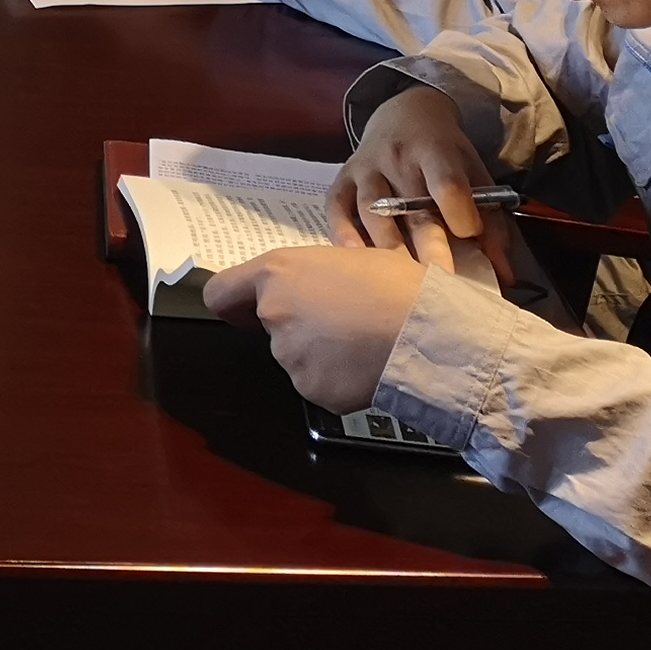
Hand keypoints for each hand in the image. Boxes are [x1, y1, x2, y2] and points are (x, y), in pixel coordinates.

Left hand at [202, 246, 432, 414]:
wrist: (429, 333)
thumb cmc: (396, 284)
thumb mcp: (350, 259)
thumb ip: (315, 275)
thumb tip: (314, 288)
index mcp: (277, 274)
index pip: (221, 294)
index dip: (234, 303)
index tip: (248, 310)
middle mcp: (273, 314)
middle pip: (270, 325)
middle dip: (298, 326)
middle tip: (342, 322)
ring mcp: (290, 356)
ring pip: (296, 357)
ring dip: (319, 354)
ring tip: (362, 344)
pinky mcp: (311, 390)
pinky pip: (318, 384)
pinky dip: (336, 380)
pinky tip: (365, 368)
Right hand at [330, 82, 515, 279]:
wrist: (404, 115)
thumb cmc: (444, 154)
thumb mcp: (474, 174)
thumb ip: (490, 222)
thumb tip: (504, 275)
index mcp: (435, 150)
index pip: (446, 183)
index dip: (458, 213)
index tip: (468, 237)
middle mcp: (396, 157)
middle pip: (410, 204)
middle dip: (425, 244)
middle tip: (438, 280)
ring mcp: (365, 167)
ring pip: (372, 210)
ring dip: (387, 245)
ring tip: (400, 281)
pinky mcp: (342, 179)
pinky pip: (337, 208)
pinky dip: (343, 234)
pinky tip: (357, 258)